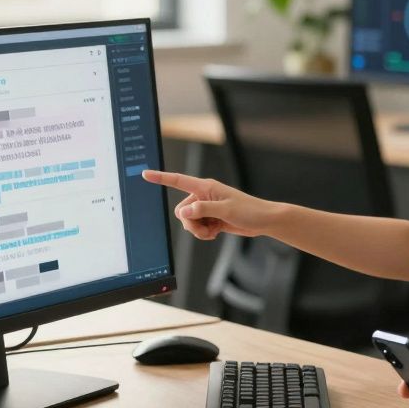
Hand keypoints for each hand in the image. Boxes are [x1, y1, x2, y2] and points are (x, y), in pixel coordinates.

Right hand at [142, 169, 274, 239]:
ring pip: (188, 222)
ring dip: (198, 230)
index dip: (161, 178)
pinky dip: (204, 233)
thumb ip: (203, 210)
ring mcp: (207, 208)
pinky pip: (197, 228)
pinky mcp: (211, 218)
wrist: (263, 221)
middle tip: (207, 228)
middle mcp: (203, 196)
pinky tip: (216, 232)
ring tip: (213, 230)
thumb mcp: (226, 210)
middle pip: (182, 211)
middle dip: (191, 223)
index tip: (145, 174)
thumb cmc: (249, 210)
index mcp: (206, 187)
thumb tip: (184, 211)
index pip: (179, 181)